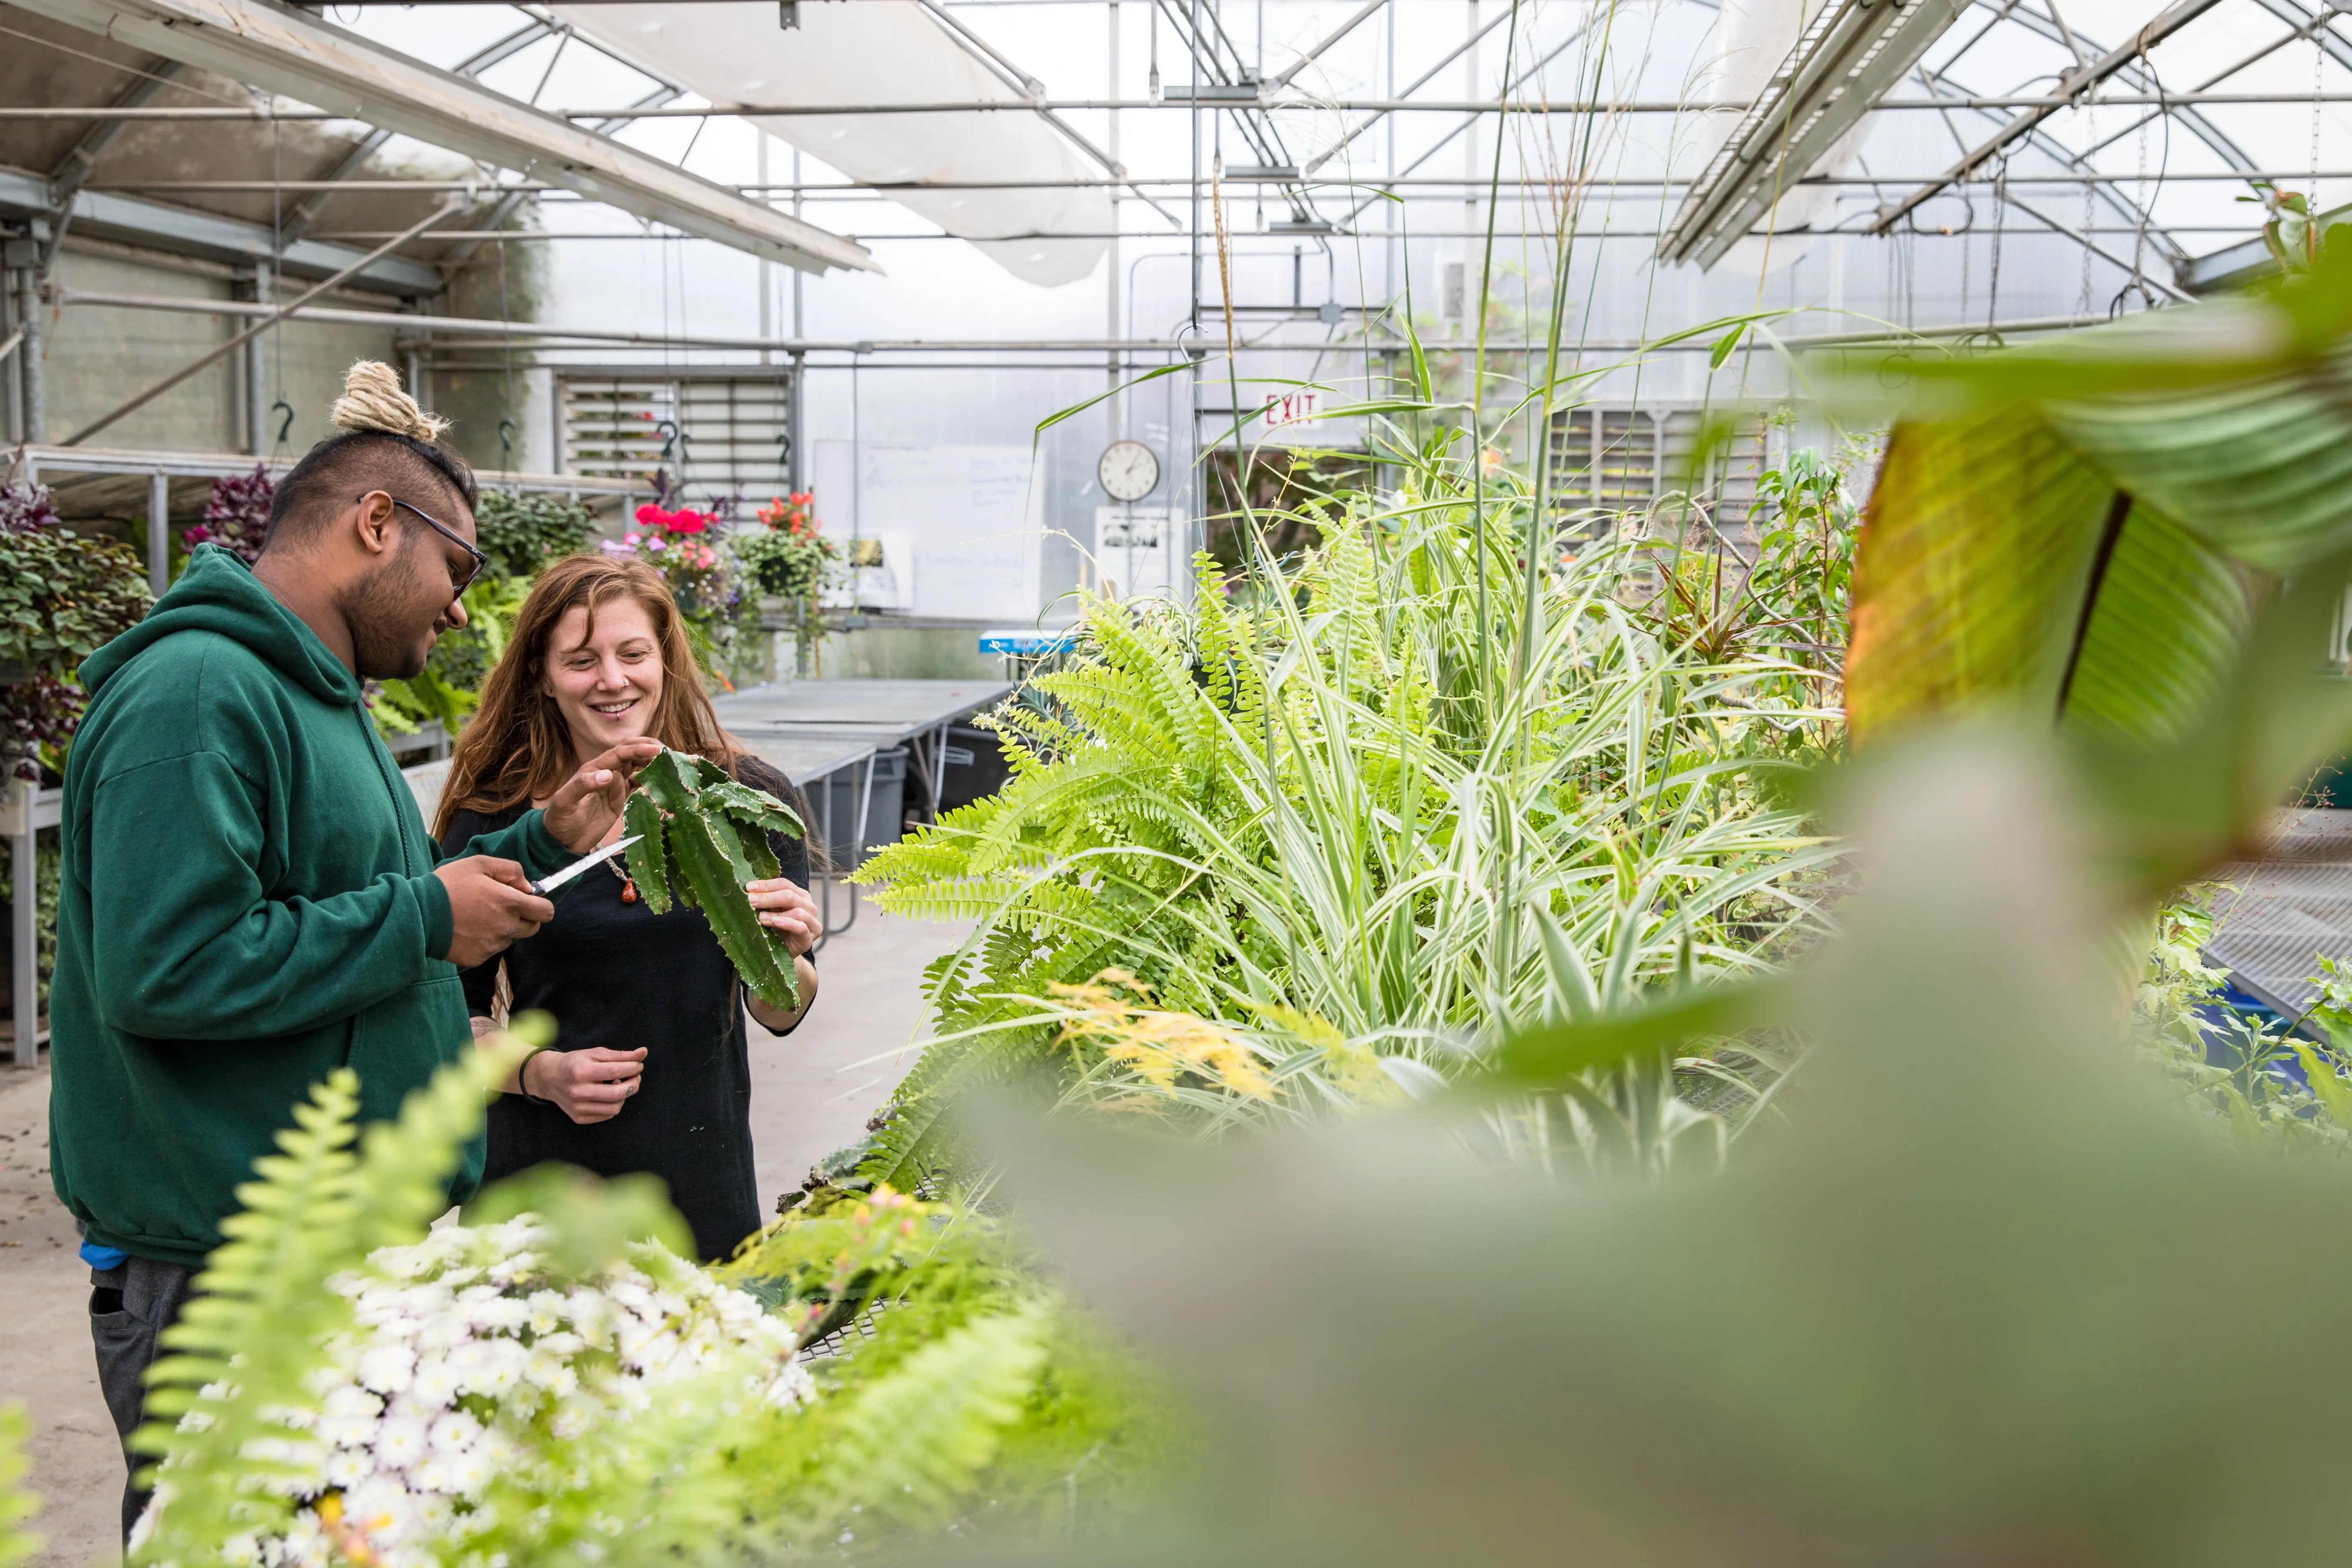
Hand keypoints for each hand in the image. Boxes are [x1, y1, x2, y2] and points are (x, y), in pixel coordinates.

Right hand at [435, 857, 553, 966]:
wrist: (417, 913)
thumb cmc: (448, 885)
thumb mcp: (480, 864)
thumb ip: (511, 871)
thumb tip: (527, 887)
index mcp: (510, 904)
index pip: (546, 912)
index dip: (540, 905)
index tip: (528, 901)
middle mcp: (506, 928)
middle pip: (532, 928)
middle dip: (524, 918)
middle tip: (501, 907)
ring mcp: (492, 946)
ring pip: (510, 939)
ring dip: (503, 929)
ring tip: (478, 916)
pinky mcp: (478, 958)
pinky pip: (491, 950)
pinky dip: (485, 940)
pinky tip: (468, 929)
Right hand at [520, 1046, 645, 1123]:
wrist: (549, 1078)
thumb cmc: (575, 1063)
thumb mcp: (595, 1054)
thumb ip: (621, 1055)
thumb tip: (643, 1053)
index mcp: (581, 1071)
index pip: (615, 1071)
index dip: (633, 1068)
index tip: (638, 1065)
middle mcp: (578, 1091)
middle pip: (618, 1093)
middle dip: (633, 1084)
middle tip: (635, 1076)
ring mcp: (578, 1107)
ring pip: (615, 1107)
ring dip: (624, 1095)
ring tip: (620, 1084)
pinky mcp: (579, 1118)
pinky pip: (607, 1115)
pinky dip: (613, 1104)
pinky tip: (608, 1094)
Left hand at [542, 739, 664, 852]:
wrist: (562, 840)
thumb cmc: (560, 820)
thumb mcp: (565, 802)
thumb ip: (583, 785)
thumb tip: (608, 774)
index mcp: (594, 768)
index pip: (620, 752)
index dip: (638, 749)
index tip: (656, 750)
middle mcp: (606, 772)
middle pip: (630, 752)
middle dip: (648, 748)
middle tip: (668, 753)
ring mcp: (614, 784)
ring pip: (636, 765)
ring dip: (651, 761)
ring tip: (669, 763)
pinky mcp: (619, 798)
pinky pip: (638, 783)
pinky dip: (650, 779)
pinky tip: (661, 782)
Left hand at [746, 878, 821, 956]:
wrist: (783, 952)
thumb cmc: (776, 929)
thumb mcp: (770, 911)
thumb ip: (765, 900)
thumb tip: (749, 890)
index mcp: (800, 895)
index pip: (784, 884)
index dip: (766, 885)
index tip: (749, 888)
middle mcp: (809, 906)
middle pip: (790, 895)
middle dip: (767, 897)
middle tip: (751, 900)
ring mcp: (812, 922)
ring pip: (797, 911)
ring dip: (775, 913)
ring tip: (760, 917)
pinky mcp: (809, 937)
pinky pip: (801, 927)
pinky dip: (787, 923)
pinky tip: (774, 923)